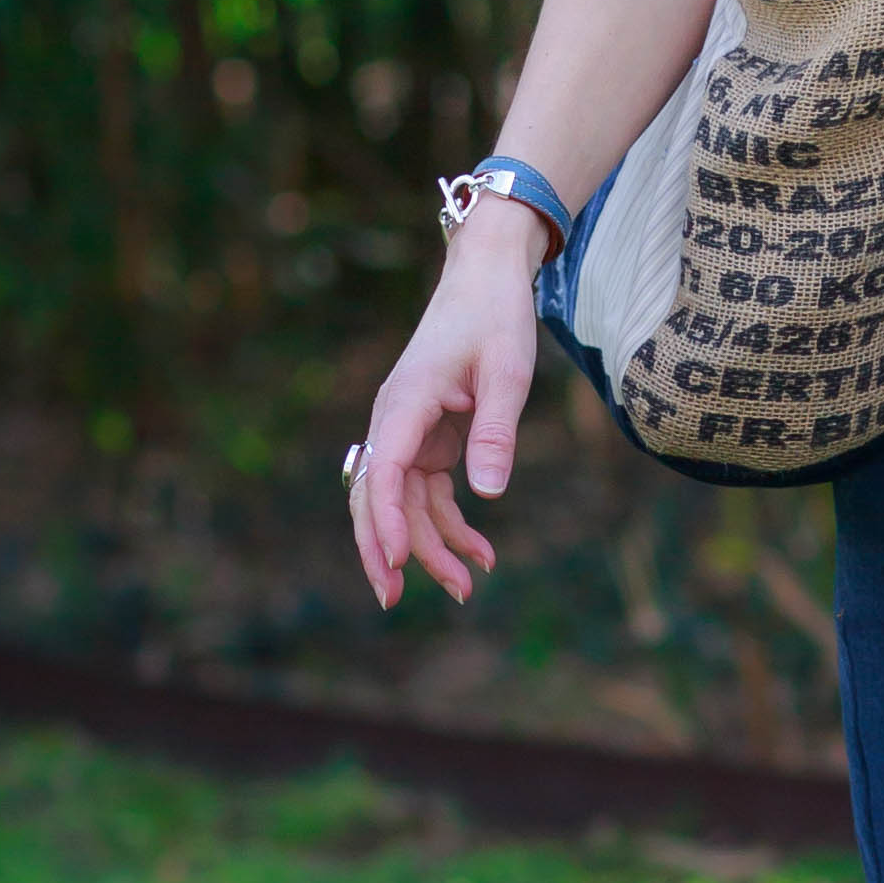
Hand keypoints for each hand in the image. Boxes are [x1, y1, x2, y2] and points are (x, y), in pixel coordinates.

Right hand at [349, 212, 545, 610]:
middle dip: (385, 551)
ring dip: (430, 547)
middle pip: (375, 499)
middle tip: (395, 602)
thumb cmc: (495, 317)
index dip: (385, 522)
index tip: (396, 564)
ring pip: (405, 504)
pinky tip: (479, 553)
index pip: (384, 473)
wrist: (485, 280)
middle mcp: (395, 421)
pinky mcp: (427, 438)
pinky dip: (450, 524)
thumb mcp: (508, 372)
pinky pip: (428, 493)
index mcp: (406, 403)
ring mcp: (408, 432)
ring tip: (467, 587)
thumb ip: (496, 432)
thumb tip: (488, 493)